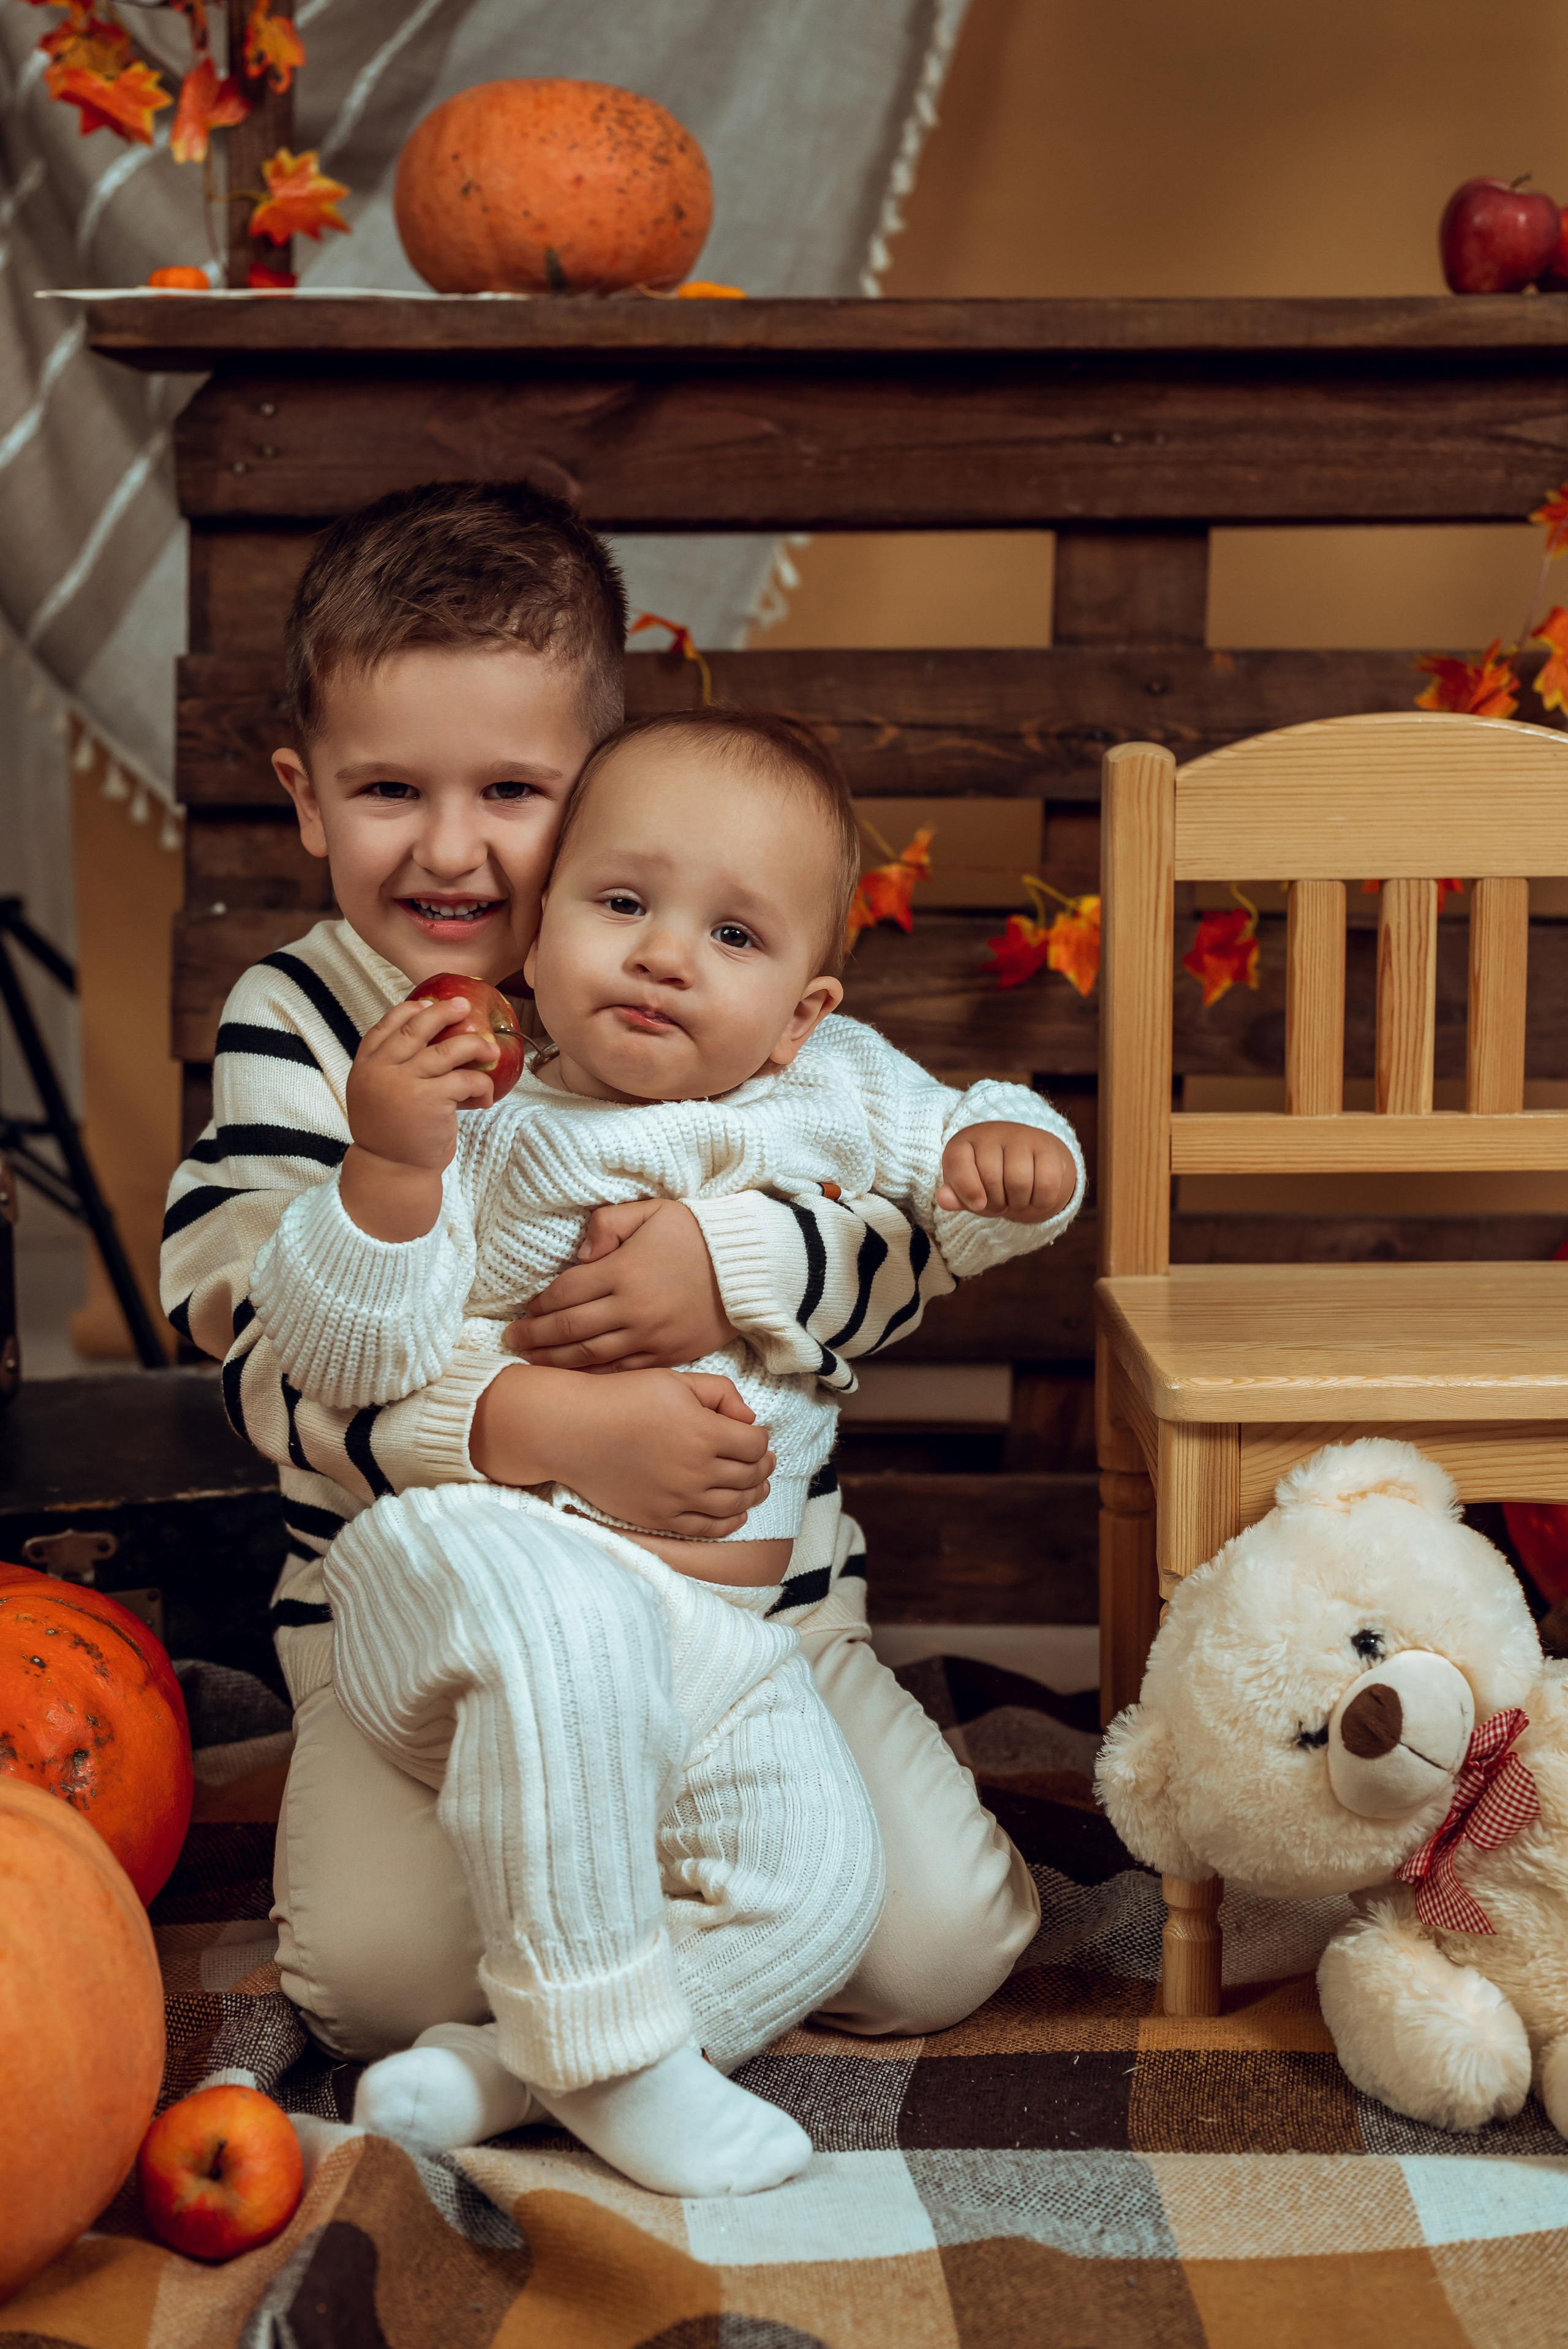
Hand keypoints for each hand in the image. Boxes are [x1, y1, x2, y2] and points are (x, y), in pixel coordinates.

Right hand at [340, 996, 500, 1240]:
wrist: (392, 1171)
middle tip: (463, 1006)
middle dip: (443, 1012)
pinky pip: (467, 1079)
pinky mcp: (432, 1099)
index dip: (409, 1011)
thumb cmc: (392, 1135)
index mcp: (366, 1066)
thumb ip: (393, 1070)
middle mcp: (382, 1069)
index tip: (427, 1003)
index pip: (386, 1027)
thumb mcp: (379, 1096)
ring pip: (449, 1049)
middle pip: (417, 1028)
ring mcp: (406, 1082)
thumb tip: (433, 1042)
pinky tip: (486, 1098)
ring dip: (475, 1045)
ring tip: (491, 1048)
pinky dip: (482, 1086)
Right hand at [469, 1363, 772, 1535]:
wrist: (573, 1430)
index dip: (762, 1438)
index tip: (756, 1434)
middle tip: (766, 1461)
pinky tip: (738, 1515)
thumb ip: (721, 1393)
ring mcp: (678, 1498)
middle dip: (763, 1467)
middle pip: (750, 1476)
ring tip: (759, 1487)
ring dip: (754, 1495)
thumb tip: (750, 1419)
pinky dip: (729, 1523)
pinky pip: (706, 1528)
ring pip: (735, 1505)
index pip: (756, 1444)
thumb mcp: (675, 1380)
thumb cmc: (623, 1398)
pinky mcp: (660, 1517)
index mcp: (704, 1431)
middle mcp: (696, 1470)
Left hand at [506, 1198, 734, 1370]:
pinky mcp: (668, 1355)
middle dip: (536, 1337)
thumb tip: (580, 1254)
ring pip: (591, 1357)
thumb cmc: (695, 1235)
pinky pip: (621, 1372)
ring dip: (556, 1361)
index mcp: (624, 1271)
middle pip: (571, 1329)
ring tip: (532, 1362)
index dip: (541, 1303)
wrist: (748, 1268)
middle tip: (512, 1340)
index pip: (566, 1293)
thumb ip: (607, 1224)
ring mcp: (651, 1337)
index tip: (526, 1309)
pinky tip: (574, 1377)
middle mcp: (633, 1309)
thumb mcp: (650, 1212)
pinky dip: (593, 1376)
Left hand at [936, 1121, 1078, 1223]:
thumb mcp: (970, 1191)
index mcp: (964, 1141)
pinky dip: (1040, 1201)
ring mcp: (1021, 1136)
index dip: (966, 1190)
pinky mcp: (1048, 1148)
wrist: (1031, 1165)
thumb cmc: (992, 1181)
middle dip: (996, 1202)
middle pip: (991, 1178)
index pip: (957, 1162)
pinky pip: (1046, 1185)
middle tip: (1001, 1200)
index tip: (977, 1204)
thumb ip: (956, 1196)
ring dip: (1018, 1203)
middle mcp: (991, 1132)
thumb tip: (944, 1200)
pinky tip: (1036, 1195)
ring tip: (1017, 1198)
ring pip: (1019, 1182)